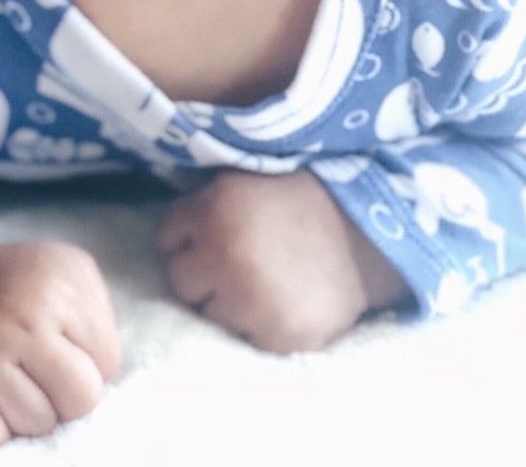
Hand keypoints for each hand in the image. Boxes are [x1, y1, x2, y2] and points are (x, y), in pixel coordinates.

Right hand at [0, 229, 121, 447]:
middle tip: (35, 369)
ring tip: (6, 375)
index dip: (85, 358)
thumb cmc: (14, 290)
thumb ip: (97, 318)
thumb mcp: (67, 274)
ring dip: (26, 410)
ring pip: (38, 424)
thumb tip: (105, 381)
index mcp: (58, 281)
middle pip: (81, 400)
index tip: (56, 340)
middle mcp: (21, 314)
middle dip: (64, 394)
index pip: (108, 362)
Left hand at [159, 169, 409, 353]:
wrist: (364, 232)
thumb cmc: (293, 203)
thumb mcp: (234, 185)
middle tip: (241, 262)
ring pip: (212, 317)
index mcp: (213, 215)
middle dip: (204, 276)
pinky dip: (261, 327)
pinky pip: (248, 339)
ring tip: (265, 283)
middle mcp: (227, 261)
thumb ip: (195, 211)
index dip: (191, 240)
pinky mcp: (283, 337)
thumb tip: (161, 242)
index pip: (168, 243)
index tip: (216, 236)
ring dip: (230, 304)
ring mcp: (255, 304)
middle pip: (182, 286)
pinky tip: (284, 303)